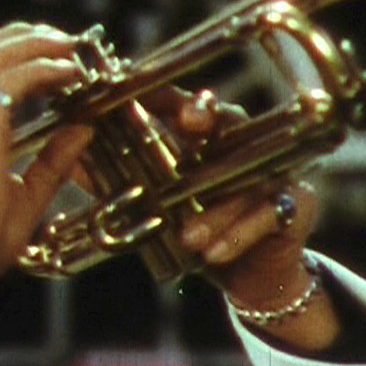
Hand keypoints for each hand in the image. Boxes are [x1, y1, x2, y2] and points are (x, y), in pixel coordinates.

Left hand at [145, 88, 339, 348]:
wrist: (250, 274)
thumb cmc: (201, 230)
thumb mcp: (159, 207)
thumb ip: (120, 182)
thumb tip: (69, 161)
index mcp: (208, 142)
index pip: (189, 107)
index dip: (169, 96)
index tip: (142, 91)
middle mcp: (243, 148)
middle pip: (228, 120)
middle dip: (206, 116)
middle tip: (187, 124)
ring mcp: (273, 173)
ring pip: (245, 177)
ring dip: (215, 209)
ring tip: (188, 236)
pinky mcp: (296, 205)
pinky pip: (269, 215)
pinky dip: (238, 235)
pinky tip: (214, 253)